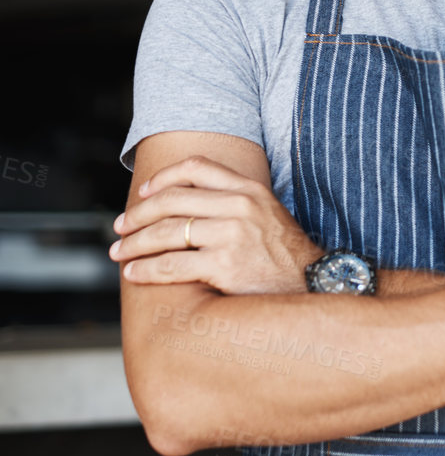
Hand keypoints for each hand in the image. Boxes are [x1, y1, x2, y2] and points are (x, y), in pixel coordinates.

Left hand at [110, 155, 323, 292]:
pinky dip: (147, 270)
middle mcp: (240, 207)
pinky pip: (173, 265)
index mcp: (249, 190)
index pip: (196, 168)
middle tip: (119, 228)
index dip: (162, 178)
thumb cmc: (285, 256)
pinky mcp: (225, 266)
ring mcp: (232, 236)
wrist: (314, 287)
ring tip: (120, 254)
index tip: (143, 194)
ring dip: (135, 244)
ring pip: (167, 233)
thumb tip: (184, 205)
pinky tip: (135, 274)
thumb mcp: (266, 214)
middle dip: (137, 215)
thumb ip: (233, 202)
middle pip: (172, 201)